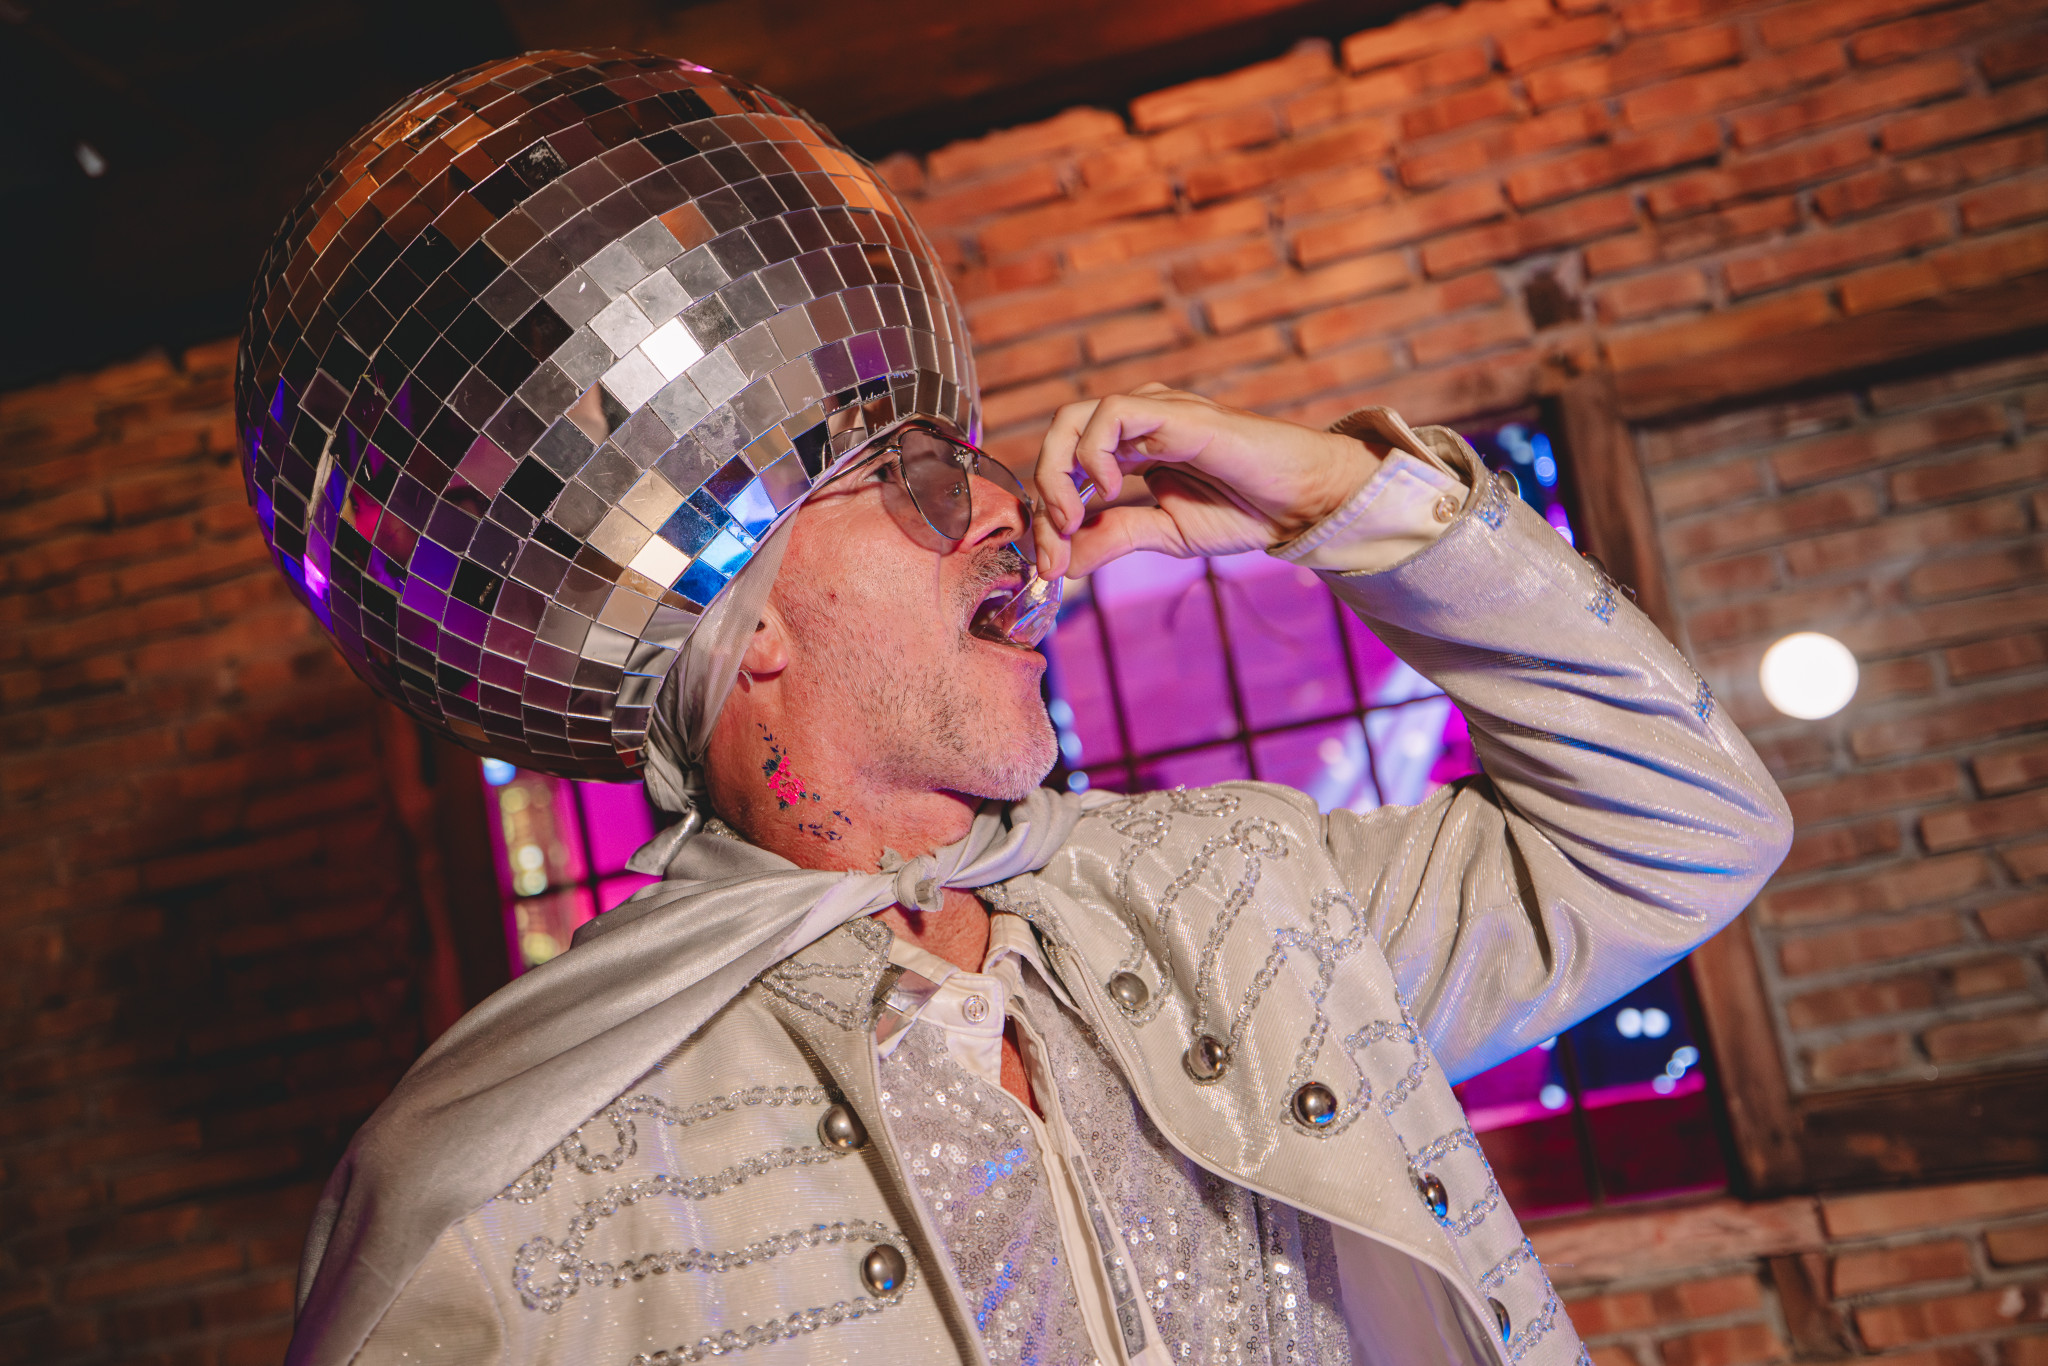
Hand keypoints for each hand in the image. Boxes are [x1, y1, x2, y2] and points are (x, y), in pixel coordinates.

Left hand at [1029, 384, 1382, 578]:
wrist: (1302, 502)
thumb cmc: (1243, 510)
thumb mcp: (1163, 535)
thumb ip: (1111, 540)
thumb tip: (1059, 564)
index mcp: (1130, 451)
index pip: (1065, 469)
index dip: (1047, 517)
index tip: (1051, 564)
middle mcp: (1135, 425)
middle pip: (1059, 436)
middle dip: (1044, 492)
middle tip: (1054, 542)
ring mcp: (1153, 413)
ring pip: (1074, 418)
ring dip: (1058, 473)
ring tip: (1073, 518)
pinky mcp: (1175, 412)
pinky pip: (1113, 413)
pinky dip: (1094, 451)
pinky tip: (1109, 488)